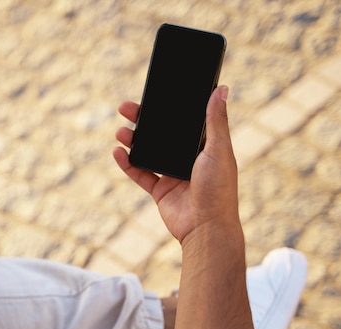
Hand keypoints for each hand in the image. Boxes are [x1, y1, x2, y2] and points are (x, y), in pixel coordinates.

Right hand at [113, 86, 239, 243]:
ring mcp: (172, 175)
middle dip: (143, 121)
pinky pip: (140, 174)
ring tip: (120, 131)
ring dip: (133, 140)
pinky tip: (118, 152)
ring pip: (148, 152)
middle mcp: (188, 159)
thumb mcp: (219, 149)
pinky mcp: (160, 191)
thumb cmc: (219, 189)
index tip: (153, 95)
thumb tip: (222, 89)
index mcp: (204, 147)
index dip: (168, 109)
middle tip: (126, 108)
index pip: (183, 122)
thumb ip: (216, 120)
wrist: (206, 227)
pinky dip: (127, 163)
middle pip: (161, 135)